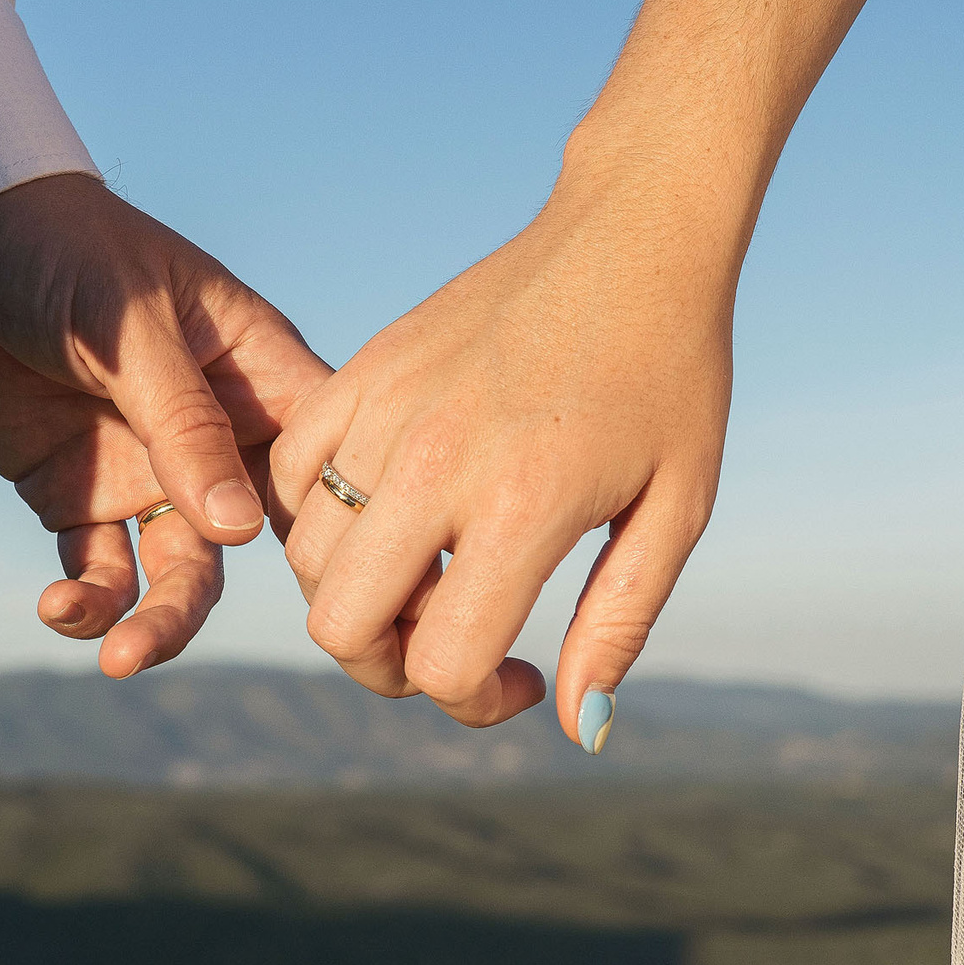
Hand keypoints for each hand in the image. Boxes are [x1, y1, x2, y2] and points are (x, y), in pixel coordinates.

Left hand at [0, 173, 327, 676]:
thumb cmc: (64, 251)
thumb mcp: (132, 326)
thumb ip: (185, 424)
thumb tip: (242, 532)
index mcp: (261, 376)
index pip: (328, 461)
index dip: (352, 528)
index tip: (364, 595)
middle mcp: (221, 438)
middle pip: (262, 540)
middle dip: (255, 601)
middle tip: (232, 645)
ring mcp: (154, 475)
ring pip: (185, 574)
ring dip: (161, 622)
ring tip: (121, 658)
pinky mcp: (83, 499)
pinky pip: (101, 572)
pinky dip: (87, 603)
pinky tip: (57, 609)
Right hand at [267, 158, 733, 744]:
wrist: (630, 238)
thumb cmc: (671, 378)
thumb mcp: (675, 510)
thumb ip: (617, 626)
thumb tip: (575, 727)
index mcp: (524, 505)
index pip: (441, 662)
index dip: (475, 702)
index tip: (524, 679)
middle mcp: (437, 459)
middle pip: (342, 626)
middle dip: (392, 667)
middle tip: (452, 642)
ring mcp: (385, 409)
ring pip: (307, 559)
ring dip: (358, 593)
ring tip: (434, 569)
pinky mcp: (359, 369)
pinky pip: (289, 476)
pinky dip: (322, 515)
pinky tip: (391, 507)